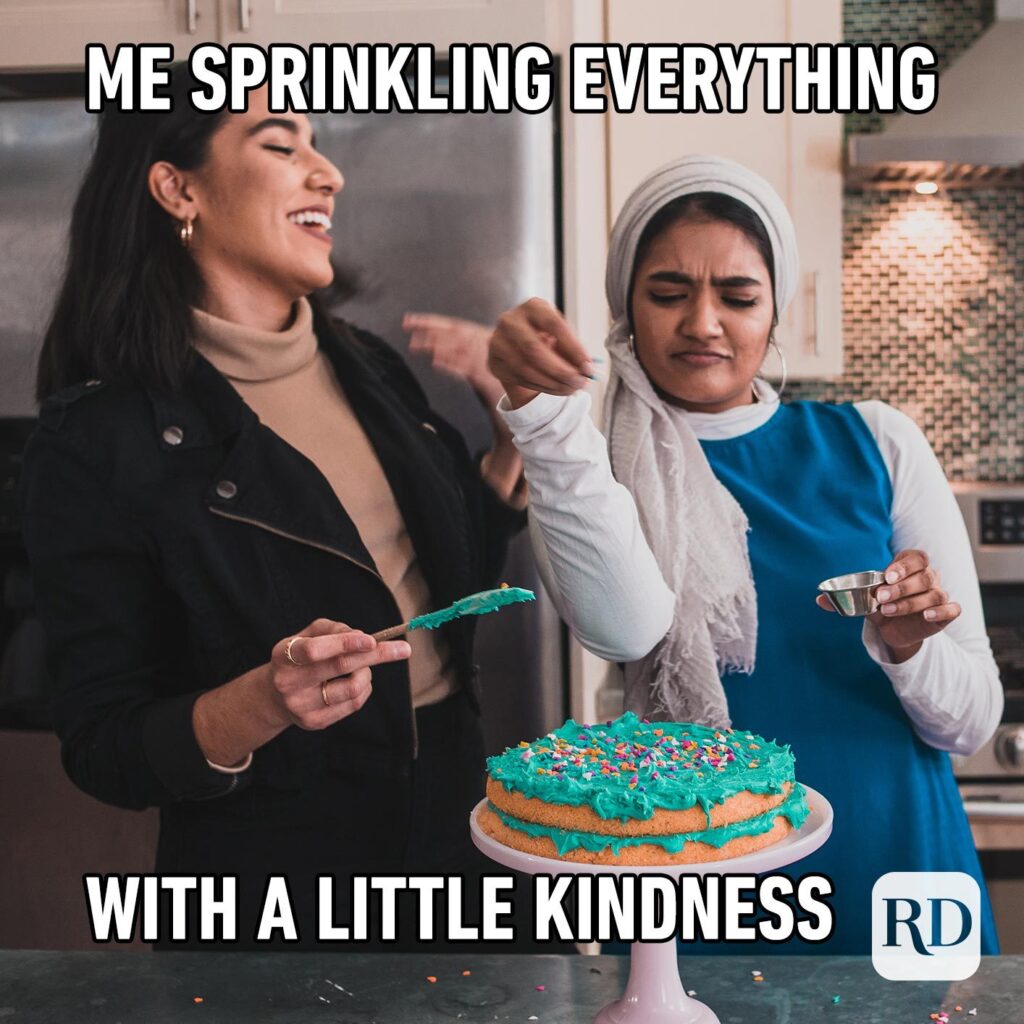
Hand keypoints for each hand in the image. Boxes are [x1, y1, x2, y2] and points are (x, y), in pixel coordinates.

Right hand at [268, 618, 410, 729]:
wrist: (275, 695)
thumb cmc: (300, 656)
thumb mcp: (307, 635)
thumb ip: (334, 629)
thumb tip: (363, 637)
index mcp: (284, 656)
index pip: (315, 650)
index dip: (345, 644)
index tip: (372, 640)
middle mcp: (288, 683)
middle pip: (341, 667)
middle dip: (376, 655)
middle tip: (404, 649)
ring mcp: (301, 706)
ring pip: (352, 688)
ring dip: (367, 673)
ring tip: (362, 667)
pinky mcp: (314, 722)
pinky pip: (354, 704)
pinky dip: (364, 688)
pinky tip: (356, 681)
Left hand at [403, 312, 501, 403]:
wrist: (525, 395)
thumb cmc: (503, 376)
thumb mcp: (484, 358)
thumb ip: (464, 351)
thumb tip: (437, 349)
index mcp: (482, 337)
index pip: (453, 325)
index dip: (430, 321)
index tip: (410, 320)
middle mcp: (484, 344)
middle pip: (453, 332)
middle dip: (428, 328)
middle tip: (407, 326)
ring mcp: (486, 358)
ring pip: (457, 347)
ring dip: (435, 344)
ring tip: (416, 344)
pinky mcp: (487, 376)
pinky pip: (466, 369)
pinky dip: (451, 364)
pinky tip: (436, 362)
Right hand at [488, 298, 594, 408]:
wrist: (520, 347)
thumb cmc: (547, 338)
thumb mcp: (562, 337)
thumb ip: (573, 351)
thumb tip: (586, 371)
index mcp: (533, 307)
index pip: (553, 325)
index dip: (573, 348)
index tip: (588, 367)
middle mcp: (510, 320)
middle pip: (533, 348)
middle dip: (560, 370)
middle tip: (579, 382)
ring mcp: (497, 341)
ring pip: (524, 367)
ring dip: (551, 382)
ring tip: (570, 388)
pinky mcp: (493, 362)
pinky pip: (518, 379)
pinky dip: (541, 387)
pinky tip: (555, 389)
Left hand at [816, 549, 959, 661]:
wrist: (893, 629)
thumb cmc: (880, 605)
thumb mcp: (862, 600)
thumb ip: (843, 598)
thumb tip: (819, 599)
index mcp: (910, 566)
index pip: (916, 557)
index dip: (903, 565)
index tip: (886, 576)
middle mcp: (928, 578)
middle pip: (924, 576)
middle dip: (901, 587)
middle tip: (881, 597)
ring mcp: (938, 595)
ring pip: (935, 594)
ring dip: (910, 602)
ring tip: (888, 610)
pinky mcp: (946, 613)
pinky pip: (953, 608)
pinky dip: (942, 611)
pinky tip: (926, 615)